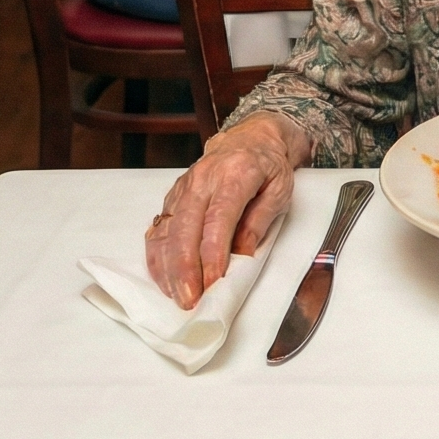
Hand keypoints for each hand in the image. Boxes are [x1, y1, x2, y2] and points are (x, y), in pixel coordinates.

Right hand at [144, 116, 297, 305]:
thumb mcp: (280, 190)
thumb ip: (260, 221)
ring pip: (167, 230)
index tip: (213, 281)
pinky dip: (158, 257)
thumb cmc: (268, 166)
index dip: (213, 252)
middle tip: (190, 300)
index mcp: (235, 174)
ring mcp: (183, 188)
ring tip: (176, 297)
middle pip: (185, 227)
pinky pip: (159, 229)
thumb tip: (242, 254)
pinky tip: (164, 279)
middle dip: (185, 267)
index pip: (219, 218)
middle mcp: (203, 179)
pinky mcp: (172, 197)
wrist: (249, 139)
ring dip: (169, 267)